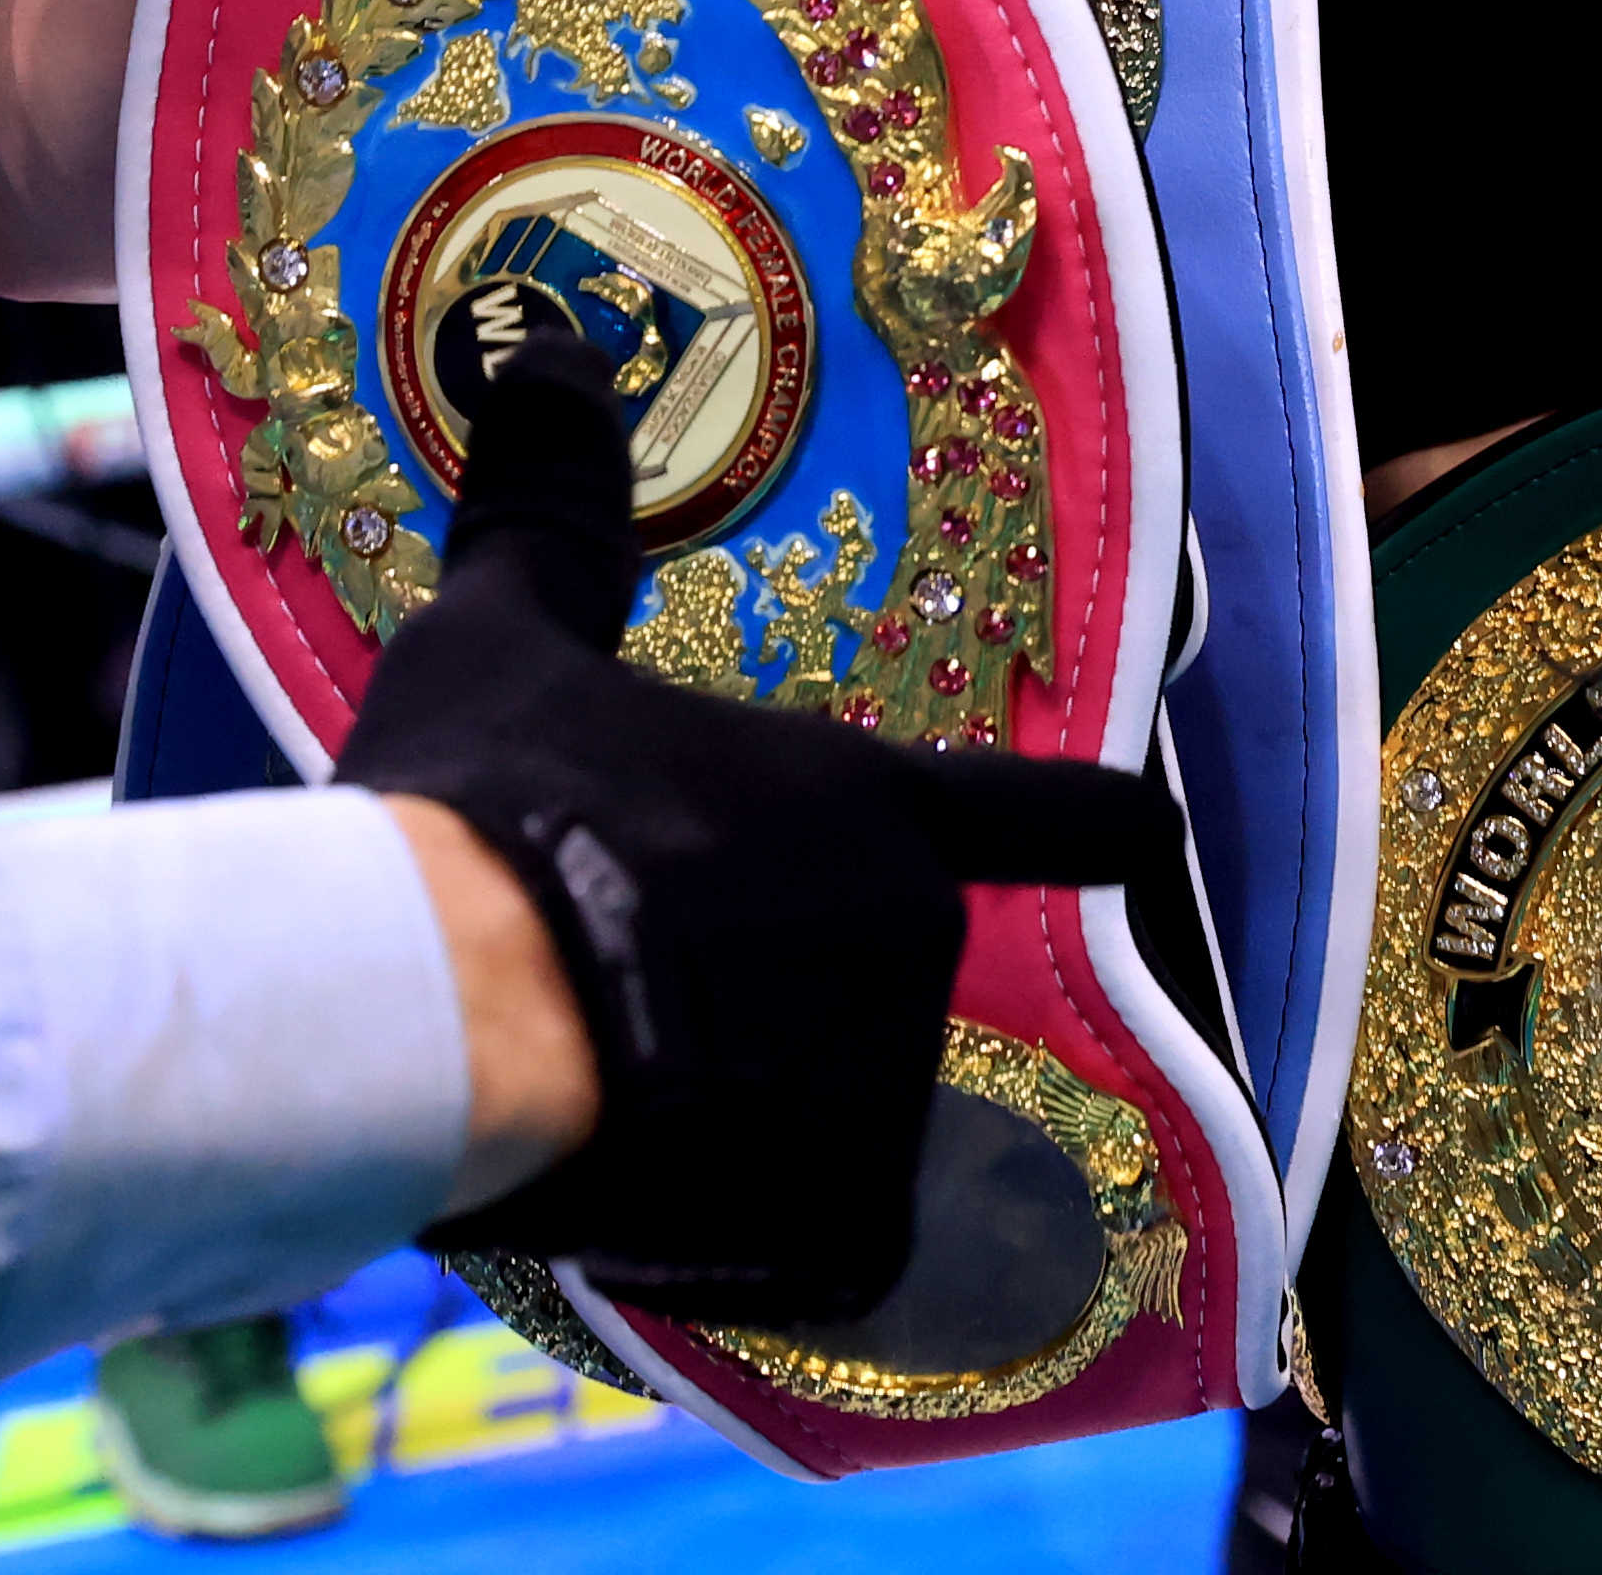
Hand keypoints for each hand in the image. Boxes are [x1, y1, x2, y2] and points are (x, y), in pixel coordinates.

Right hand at [339, 283, 1173, 1314]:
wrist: (449, 994)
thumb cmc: (487, 805)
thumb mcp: (501, 637)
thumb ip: (549, 513)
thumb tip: (541, 353)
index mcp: (862, 803)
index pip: (1044, 813)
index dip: (1099, 827)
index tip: (1152, 833)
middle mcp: (910, 931)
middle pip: (855, 985)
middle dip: (756, 1006)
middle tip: (611, 997)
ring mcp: (887, 1072)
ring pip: (811, 1117)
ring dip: (725, 1123)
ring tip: (591, 1087)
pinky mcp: (835, 1208)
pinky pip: (795, 1248)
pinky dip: (723, 1244)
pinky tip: (625, 1201)